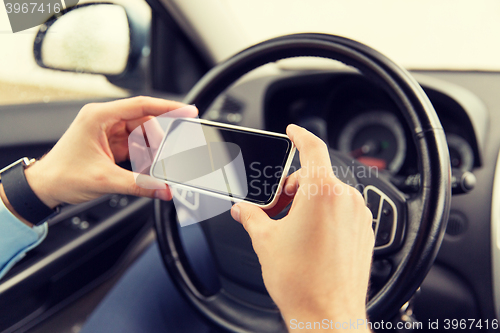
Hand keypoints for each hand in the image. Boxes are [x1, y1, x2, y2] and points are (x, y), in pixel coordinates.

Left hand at [23, 96, 196, 208]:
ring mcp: (107, 131)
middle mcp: (104, 119)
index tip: (188, 111)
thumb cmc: (62, 175)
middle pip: (145, 122)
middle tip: (166, 159)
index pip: (142, 105)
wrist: (43, 187)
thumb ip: (139, 185)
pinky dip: (143, 157)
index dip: (169, 107)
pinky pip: (135, 145)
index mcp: (99, 116)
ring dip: (150, 151)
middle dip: (157, 141)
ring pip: (142, 134)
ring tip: (150, 169)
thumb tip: (164, 189)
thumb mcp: (105, 180)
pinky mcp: (110, 143)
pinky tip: (143, 169)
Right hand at [231, 124, 373, 329]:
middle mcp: (345, 200)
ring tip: (291, 228)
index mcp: (322, 193)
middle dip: (293, 186)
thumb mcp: (266, 241)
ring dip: (308, 202)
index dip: (300, 135)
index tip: (293, 132)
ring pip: (329, 194)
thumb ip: (252, 216)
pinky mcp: (364, 232)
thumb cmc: (302, 282)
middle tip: (275, 208)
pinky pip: (342, 211)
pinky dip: (325, 214)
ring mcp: (358, 216)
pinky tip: (310, 237)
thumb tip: (243, 209)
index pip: (313, 148)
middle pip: (316, 176)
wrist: (327, 316)